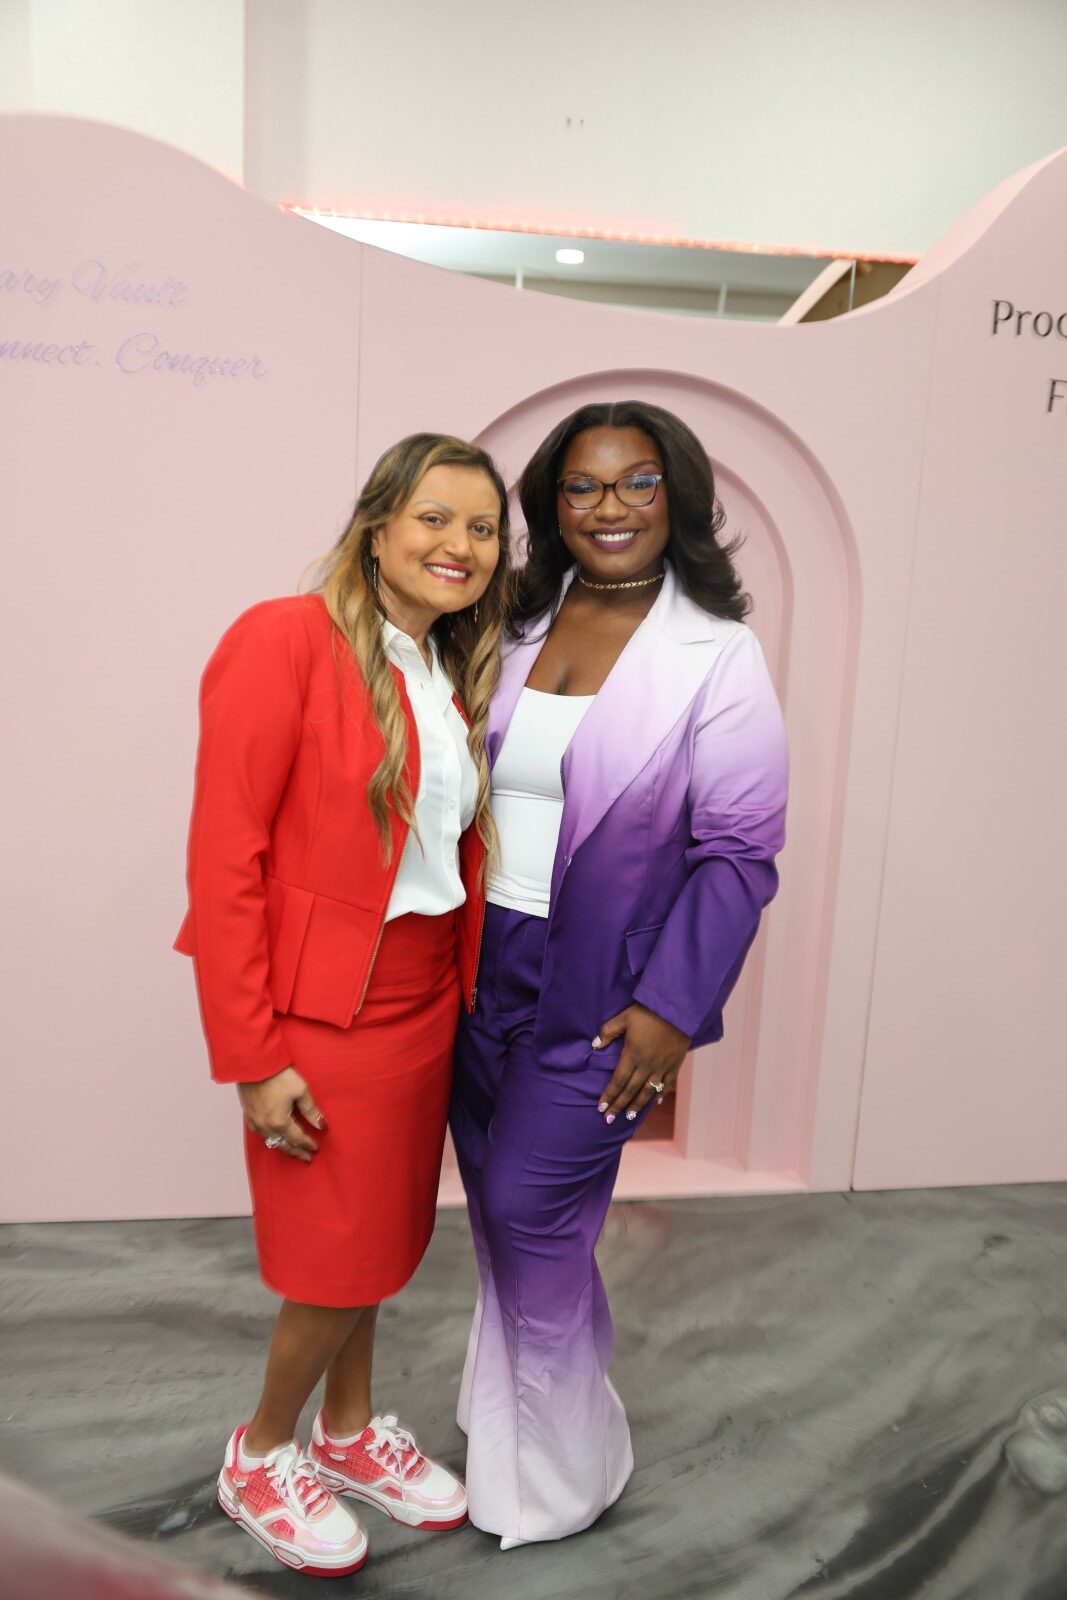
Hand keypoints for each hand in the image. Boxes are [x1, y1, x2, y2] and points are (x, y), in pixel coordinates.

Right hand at [237, 1067, 326, 1162]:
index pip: (298, 1139)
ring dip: (283, 1147)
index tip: (316, 1148)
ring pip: (271, 1141)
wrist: (254, 1064)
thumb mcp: (301, 1090)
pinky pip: (259, 1133)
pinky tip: (272, 1137)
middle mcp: (266, 1126)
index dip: (308, 1144)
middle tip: (306, 1158)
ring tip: (292, 1150)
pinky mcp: (249, 1114)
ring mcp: (255, 1121)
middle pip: (284, 1145)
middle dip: (296, 1152)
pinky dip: (269, 1138)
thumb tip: (321, 1125)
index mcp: (280, 1122)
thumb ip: (311, 1110)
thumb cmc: (278, 1075)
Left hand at [593, 1005, 689, 1123]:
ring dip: (637, 1105)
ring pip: (647, 1091)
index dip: (609, 1095)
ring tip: (629, 1117)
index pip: (618, 1081)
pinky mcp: (674, 1065)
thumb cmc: (648, 1012)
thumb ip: (608, 1031)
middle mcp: (646, 1066)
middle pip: (631, 1091)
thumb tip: (595, 1045)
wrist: (678, 1011)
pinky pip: (666, 1084)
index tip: (601, 1108)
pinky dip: (660, 1095)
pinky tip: (655, 1103)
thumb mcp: (624, 1018)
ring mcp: (662, 1067)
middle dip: (619, 1106)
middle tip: (609, 1120)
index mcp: (632, 1055)